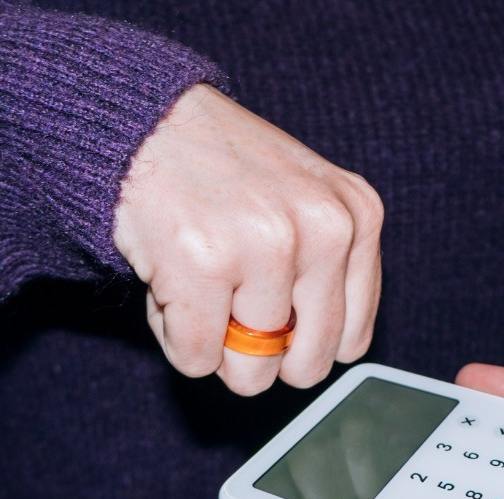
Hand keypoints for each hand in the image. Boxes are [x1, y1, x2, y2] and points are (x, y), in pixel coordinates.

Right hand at [114, 84, 382, 394]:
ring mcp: (268, 246)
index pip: (351, 341)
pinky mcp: (207, 263)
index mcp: (358, 216)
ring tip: (197, 283)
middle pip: (306, 367)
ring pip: (250, 371)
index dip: (299, 343)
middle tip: (229, 308)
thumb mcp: (303, 205)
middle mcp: (325, 230)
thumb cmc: (222, 173)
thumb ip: (326, 276)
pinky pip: (197, 358)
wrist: (145, 122)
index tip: (269, 310)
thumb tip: (307, 362)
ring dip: (211, 343)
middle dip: (260, 357)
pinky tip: (169, 284)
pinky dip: (175, 338)